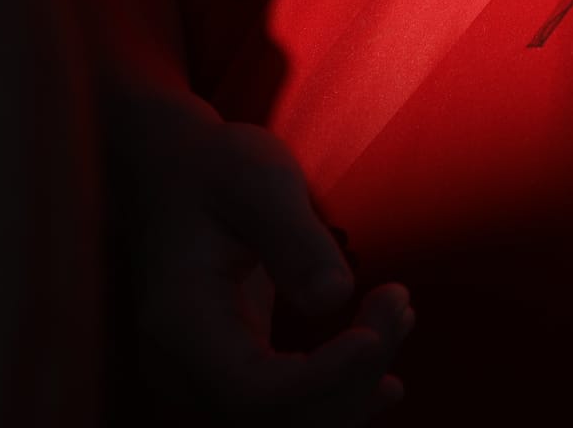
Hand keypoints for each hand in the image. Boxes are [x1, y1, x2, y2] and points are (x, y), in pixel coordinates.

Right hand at [128, 107, 410, 424]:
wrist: (175, 175)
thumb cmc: (215, 169)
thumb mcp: (256, 180)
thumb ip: (294, 237)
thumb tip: (334, 297)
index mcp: (181, 322)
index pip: (253, 391)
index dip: (323, 377)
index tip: (374, 332)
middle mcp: (185, 367)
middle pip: (280, 418)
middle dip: (354, 375)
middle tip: (397, 299)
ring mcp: (208, 375)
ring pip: (292, 419)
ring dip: (357, 382)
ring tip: (397, 311)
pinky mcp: (235, 370)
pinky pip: (289, 408)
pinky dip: (343, 389)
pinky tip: (384, 367)